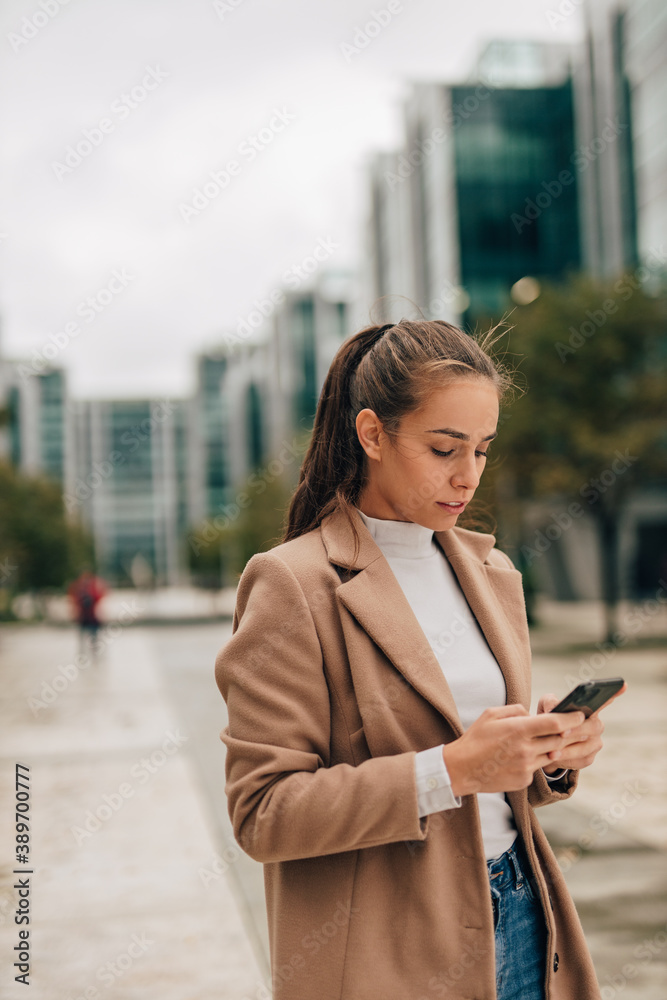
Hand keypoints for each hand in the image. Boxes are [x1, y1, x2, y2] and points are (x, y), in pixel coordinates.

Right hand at [442, 704, 585, 796]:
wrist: (461, 769)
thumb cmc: (476, 738)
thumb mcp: (491, 714)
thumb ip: (516, 710)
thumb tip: (533, 714)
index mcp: (518, 730)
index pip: (555, 723)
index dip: (571, 718)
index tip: (580, 714)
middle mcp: (525, 749)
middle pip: (559, 739)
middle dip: (568, 732)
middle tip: (575, 726)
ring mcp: (526, 767)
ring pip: (550, 754)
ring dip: (551, 746)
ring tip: (544, 740)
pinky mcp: (524, 780)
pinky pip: (537, 767)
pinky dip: (535, 760)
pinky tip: (520, 757)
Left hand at [537, 682, 627, 772]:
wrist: (543, 745)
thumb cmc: (548, 720)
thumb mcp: (545, 707)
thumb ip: (549, 702)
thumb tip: (553, 708)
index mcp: (588, 709)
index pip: (603, 700)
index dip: (614, 693)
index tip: (623, 685)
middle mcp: (596, 725)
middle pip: (593, 726)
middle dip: (577, 730)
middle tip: (561, 733)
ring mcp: (595, 743)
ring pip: (586, 746)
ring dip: (568, 749)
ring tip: (551, 751)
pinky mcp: (588, 758)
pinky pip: (581, 759)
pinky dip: (567, 759)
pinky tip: (554, 758)